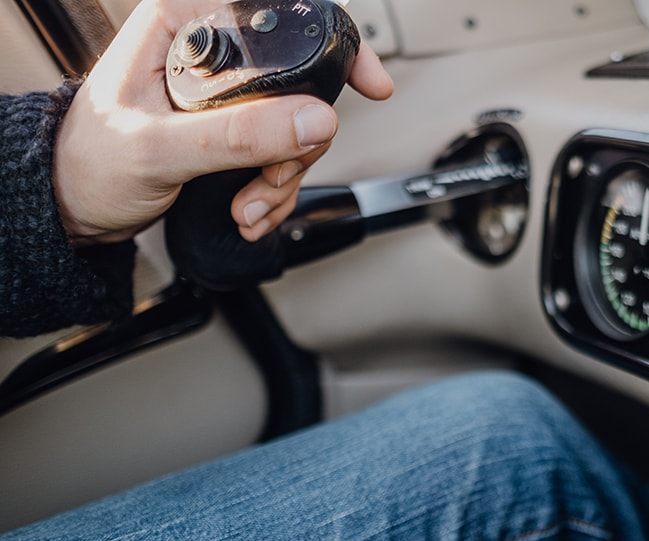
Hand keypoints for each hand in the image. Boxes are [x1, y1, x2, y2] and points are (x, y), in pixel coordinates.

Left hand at [53, 0, 393, 244]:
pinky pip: (282, 155)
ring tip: (247, 203)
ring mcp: (226, 94)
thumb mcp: (161, 149)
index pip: (277, 17)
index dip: (331, 48)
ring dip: (283, 176)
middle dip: (295, 144)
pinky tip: (249, 209)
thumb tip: (313, 120)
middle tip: (269, 177)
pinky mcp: (233, 129)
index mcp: (185, 27)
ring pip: (297, 127)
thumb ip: (238, 134)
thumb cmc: (91, 162)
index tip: (367, 84)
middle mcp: (211, 53)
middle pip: (299, 84)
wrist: (77, 206)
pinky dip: (275, 190)